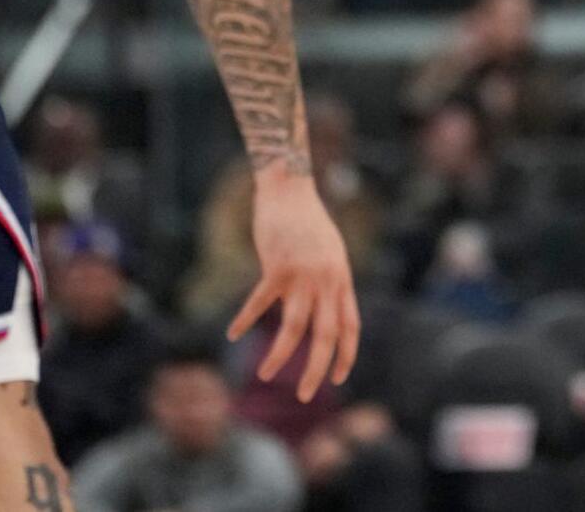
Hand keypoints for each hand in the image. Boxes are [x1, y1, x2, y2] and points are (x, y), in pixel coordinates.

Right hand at [230, 173, 361, 401]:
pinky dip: (245, 319)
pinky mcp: (277, 267)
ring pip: (293, 326)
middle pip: (325, 335)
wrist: (290, 189)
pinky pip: (260, 302)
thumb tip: (314, 312)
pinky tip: (234, 334)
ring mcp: (302, 275)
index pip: (350, 327)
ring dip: (280, 355)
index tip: (338, 378)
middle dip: (316, 370)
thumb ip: (326, 283)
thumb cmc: (308, 221)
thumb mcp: (330, 252)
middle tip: (304, 395)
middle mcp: (326, 281)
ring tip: (266, 375)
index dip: (346, 355)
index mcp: (341, 279)